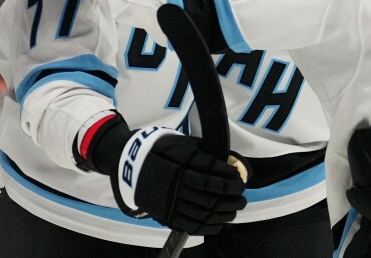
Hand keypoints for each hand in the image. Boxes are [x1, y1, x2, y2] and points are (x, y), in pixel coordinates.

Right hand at [81, 115, 247, 234]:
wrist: (128, 163)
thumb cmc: (160, 150)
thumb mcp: (180, 143)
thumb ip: (203, 152)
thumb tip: (231, 161)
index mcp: (179, 161)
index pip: (212, 170)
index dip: (229, 176)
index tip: (240, 178)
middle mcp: (174, 182)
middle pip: (210, 193)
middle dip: (231, 196)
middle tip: (243, 195)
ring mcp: (169, 200)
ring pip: (202, 211)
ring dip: (224, 212)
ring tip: (236, 208)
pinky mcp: (164, 214)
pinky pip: (190, 225)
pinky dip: (209, 226)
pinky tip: (221, 222)